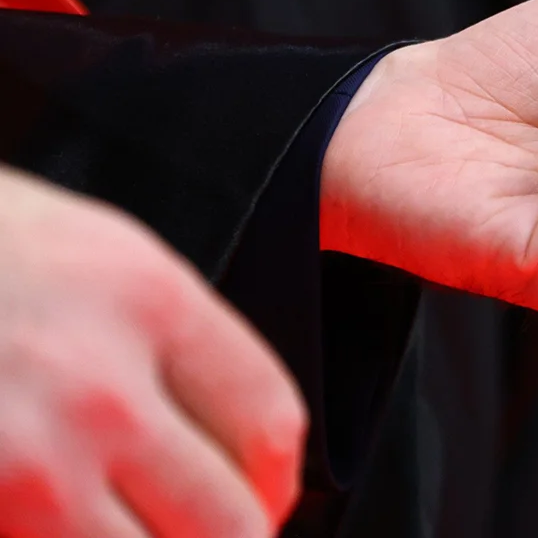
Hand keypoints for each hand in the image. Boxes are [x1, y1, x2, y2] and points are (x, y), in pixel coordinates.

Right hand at [0, 166, 304, 537]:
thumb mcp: (99, 257)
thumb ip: (173, 341)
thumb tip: (235, 434)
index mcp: (148, 305)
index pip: (269, 421)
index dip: (281, 479)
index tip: (268, 494)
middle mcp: (96, 386)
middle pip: (224, 520)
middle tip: (217, 533)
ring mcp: (24, 457)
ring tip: (133, 527)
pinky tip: (54, 521)